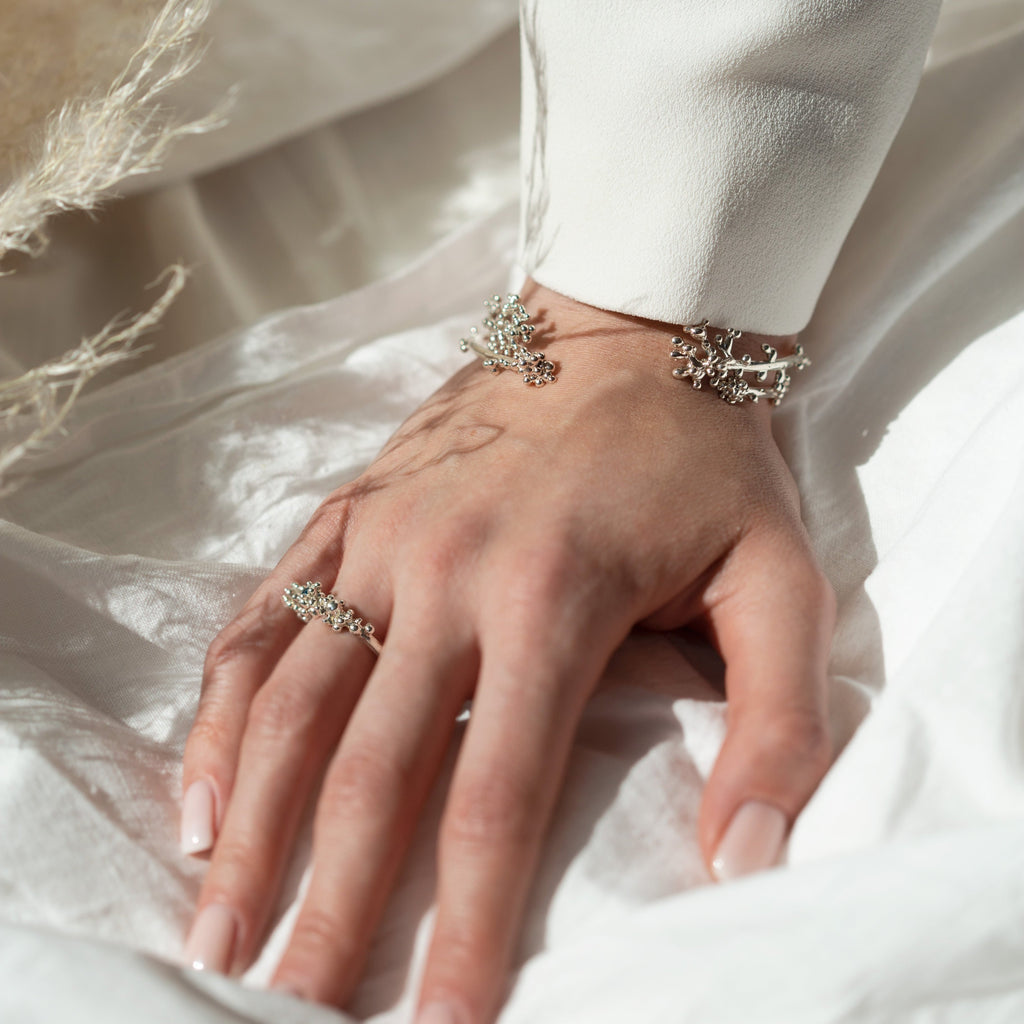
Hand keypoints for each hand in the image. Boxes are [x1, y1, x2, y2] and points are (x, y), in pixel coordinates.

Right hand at [180, 280, 834, 1022]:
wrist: (625, 325)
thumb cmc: (702, 457)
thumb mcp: (777, 576)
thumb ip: (775, 718)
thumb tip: (746, 862)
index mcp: (552, 596)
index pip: (496, 796)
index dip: (464, 928)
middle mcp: (442, 572)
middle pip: (370, 771)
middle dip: (328, 910)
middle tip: (282, 1015)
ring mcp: (379, 537)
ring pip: (289, 701)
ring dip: (245, 824)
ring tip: (213, 929)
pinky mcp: (345, 511)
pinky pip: (261, 619)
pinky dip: (217, 711)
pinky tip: (197, 794)